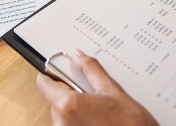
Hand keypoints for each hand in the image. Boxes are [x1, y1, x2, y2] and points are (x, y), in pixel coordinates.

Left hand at [36, 48, 157, 125]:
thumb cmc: (131, 124)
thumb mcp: (112, 90)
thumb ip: (91, 70)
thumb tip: (79, 56)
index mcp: (69, 106)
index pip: (44, 85)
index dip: (52, 75)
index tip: (58, 72)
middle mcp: (62, 123)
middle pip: (55, 100)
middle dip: (71, 95)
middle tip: (92, 96)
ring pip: (63, 115)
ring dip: (76, 111)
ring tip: (99, 113)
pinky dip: (79, 122)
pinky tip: (97, 122)